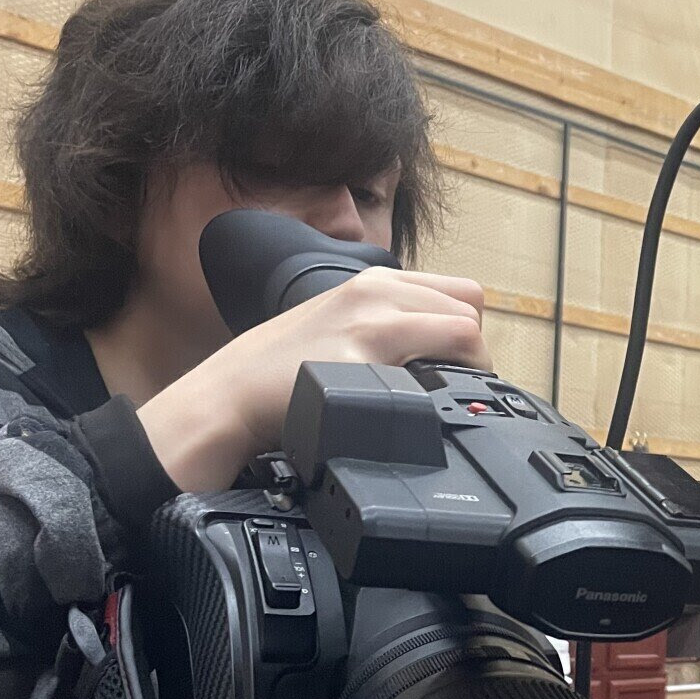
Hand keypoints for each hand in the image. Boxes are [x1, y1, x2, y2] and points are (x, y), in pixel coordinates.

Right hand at [138, 267, 489, 491]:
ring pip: (464, 334)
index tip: (457, 365)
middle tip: (454, 389)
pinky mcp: (358, 365)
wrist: (227, 398)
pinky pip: (431, 378)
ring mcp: (368, 326)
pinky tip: (415, 417)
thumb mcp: (338, 322)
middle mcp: (374, 295)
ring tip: (443, 402)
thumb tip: (439, 347)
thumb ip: (385, 323)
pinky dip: (436, 400)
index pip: (461, 294)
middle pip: (470, 312)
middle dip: (472, 355)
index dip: (466, 332)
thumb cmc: (281, 369)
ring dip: (466, 372)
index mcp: (373, 282)